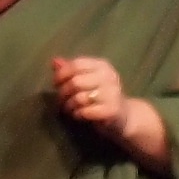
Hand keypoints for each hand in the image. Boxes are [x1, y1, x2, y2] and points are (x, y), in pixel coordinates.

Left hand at [49, 55, 167, 166]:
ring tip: (70, 108)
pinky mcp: (111, 110)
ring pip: (79, 98)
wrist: (124, 117)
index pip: (76, 64)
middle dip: (63, 92)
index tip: (56, 84)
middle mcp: (109, 77)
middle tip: (61, 100)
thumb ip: (71, 71)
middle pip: (75, 82)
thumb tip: (55, 61)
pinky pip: (85, 111)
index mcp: (102, 66)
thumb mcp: (87, 80)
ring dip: (69, 105)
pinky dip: (77, 114)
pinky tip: (79, 115)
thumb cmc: (100, 96)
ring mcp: (112, 94)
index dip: (61, 74)